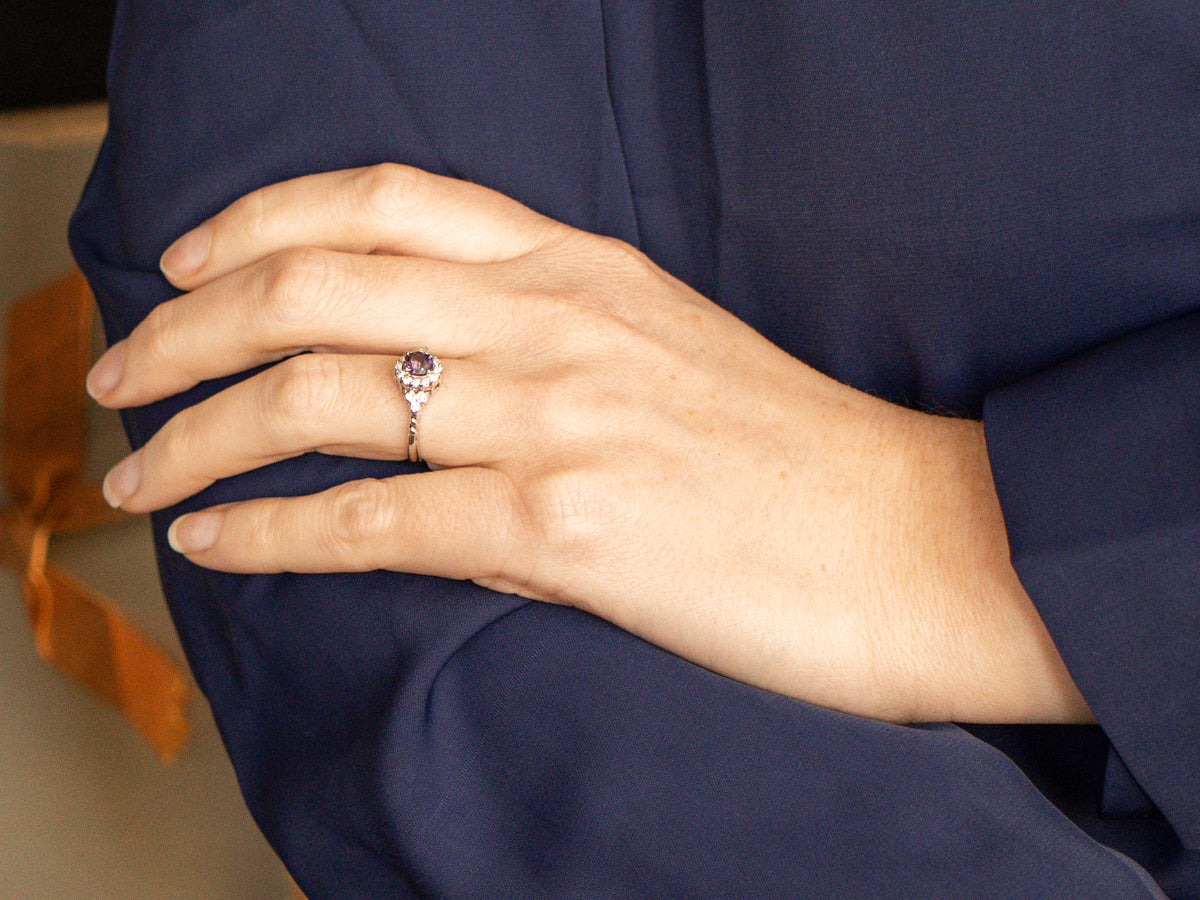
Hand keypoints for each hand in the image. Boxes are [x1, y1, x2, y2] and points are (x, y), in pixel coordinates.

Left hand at [88, 164, 1090, 723]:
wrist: (923, 542)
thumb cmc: (804, 458)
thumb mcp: (671, 357)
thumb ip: (550, 351)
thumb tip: (441, 398)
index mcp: (583, 269)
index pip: (384, 200)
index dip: (260, 219)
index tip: (193, 260)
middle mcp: (557, 323)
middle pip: (316, 283)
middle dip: (186, 324)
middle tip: (122, 368)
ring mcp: (558, 420)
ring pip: (320, 395)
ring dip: (198, 433)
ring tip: (137, 469)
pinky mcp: (566, 528)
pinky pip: (373, 521)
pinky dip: (269, 533)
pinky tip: (214, 543)